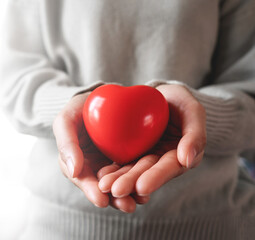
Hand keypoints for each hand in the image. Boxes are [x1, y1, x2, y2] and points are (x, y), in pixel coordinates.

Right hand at [53, 92, 149, 209]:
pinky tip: (149, 188)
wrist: (100, 99)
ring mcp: (109, 165)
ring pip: (119, 184)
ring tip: (141, 200)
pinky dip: (140, 180)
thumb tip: (73, 170)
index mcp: (75, 163)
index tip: (101, 200)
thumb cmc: (78, 109)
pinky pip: (133, 172)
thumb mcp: (66, 121)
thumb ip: (66, 143)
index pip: (82, 179)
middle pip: (102, 187)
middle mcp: (92, 168)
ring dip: (129, 195)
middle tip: (127, 206)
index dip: (91, 190)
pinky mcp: (127, 160)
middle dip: (114, 199)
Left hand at [98, 84, 206, 211]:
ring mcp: (142, 158)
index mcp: (178, 157)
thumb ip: (195, 134)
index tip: (142, 187)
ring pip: (129, 170)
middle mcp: (159, 161)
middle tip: (116, 190)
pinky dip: (110, 169)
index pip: (168, 168)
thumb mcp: (192, 110)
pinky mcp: (128, 153)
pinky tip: (98, 175)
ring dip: (118, 180)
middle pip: (145, 173)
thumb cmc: (179, 100)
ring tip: (104, 186)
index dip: (156, 177)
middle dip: (131, 183)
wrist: (158, 94)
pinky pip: (118, 161)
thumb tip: (187, 160)